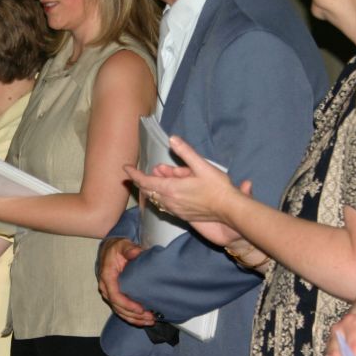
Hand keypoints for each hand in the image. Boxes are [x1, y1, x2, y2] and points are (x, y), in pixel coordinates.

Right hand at [97, 237, 153, 326]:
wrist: (109, 249)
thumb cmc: (116, 248)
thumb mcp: (123, 245)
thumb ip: (130, 249)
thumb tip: (136, 253)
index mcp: (107, 276)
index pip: (115, 295)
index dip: (127, 305)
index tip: (140, 309)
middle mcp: (106, 287)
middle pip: (118, 307)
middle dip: (134, 315)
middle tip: (150, 317)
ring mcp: (109, 293)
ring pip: (119, 311)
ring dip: (134, 319)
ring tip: (149, 321)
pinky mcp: (114, 296)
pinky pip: (121, 310)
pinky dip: (131, 317)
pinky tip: (142, 320)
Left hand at [126, 136, 241, 224]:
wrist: (229, 210)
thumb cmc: (217, 188)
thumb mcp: (202, 166)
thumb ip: (185, 152)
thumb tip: (172, 139)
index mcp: (171, 189)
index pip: (145, 181)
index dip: (134, 174)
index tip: (125, 168)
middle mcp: (169, 202)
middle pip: (148, 191)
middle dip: (144, 180)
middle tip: (144, 170)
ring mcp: (175, 210)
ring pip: (156, 199)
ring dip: (154, 188)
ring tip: (161, 177)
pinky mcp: (182, 216)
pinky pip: (164, 205)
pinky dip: (161, 197)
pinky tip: (168, 192)